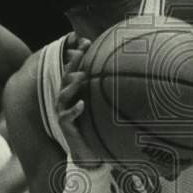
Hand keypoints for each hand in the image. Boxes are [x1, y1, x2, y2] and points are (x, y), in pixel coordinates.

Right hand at [57, 34, 103, 166]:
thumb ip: (108, 92)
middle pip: (66, 76)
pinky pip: (67, 116)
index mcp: (74, 91)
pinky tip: (82, 105)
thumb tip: (129, 75)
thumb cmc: (95, 127)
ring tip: (82, 76)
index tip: (87, 41)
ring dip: (73, 84)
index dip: (78, 54)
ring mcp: (63, 110)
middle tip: (82, 51)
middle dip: (73, 62)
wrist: (87, 151)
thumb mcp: (102, 107)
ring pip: (64, 94)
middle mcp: (66, 98)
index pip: (74, 68)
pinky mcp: (64, 124)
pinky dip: (74, 110)